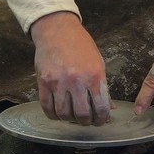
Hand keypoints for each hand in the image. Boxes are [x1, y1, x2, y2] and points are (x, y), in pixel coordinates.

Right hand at [30, 11, 110, 125]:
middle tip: (87, 121)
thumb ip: (103, 85)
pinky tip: (59, 113)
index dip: (102, 119)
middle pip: (81, 115)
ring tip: (73, 116)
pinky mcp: (43, 83)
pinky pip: (47, 108)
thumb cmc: (81, 45)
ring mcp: (58, 83)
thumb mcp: (98, 62)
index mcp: (94, 75)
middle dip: (86, 122)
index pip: (100, 107)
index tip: (101, 121)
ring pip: (63, 114)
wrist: (58, 31)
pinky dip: (53, 115)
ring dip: (69, 119)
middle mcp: (76, 81)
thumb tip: (109, 107)